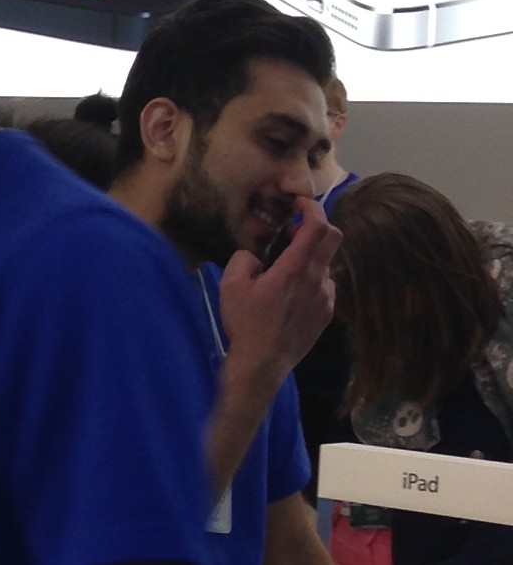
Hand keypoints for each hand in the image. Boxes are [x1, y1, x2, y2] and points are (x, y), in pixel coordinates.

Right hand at [215, 194, 336, 382]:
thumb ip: (244, 259)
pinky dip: (312, 279)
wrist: (262, 362)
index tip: (300, 202)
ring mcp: (325, 298)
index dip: (312, 207)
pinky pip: (325, 286)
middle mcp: (316, 280)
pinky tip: (292, 293)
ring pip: (326, 263)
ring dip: (310, 257)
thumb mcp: (231, 285)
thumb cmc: (246, 323)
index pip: (317, 226)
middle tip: (292, 231)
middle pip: (332, 238)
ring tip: (286, 269)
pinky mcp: (326, 313)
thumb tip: (255, 256)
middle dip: (316, 226)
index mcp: (294, 269)